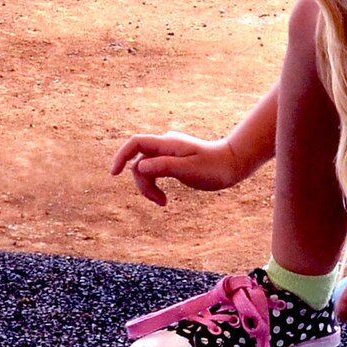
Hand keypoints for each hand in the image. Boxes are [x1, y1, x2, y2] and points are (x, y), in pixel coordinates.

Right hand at [108, 131, 248, 205]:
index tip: (114, 174)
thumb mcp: (189, 170)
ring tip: (163, 202)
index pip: (136, 143)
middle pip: (139, 161)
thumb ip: (165, 166)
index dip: (121, 156)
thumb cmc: (214, 167)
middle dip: (143, 183)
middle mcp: (166, 144)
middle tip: (159, 202)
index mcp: (168, 143)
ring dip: (149, 186)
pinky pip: (154, 171)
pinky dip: (155, 184)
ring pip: (146, 168)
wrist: (233, 164)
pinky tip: (164, 198)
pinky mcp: (172, 160)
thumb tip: (139, 166)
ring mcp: (168, 152)